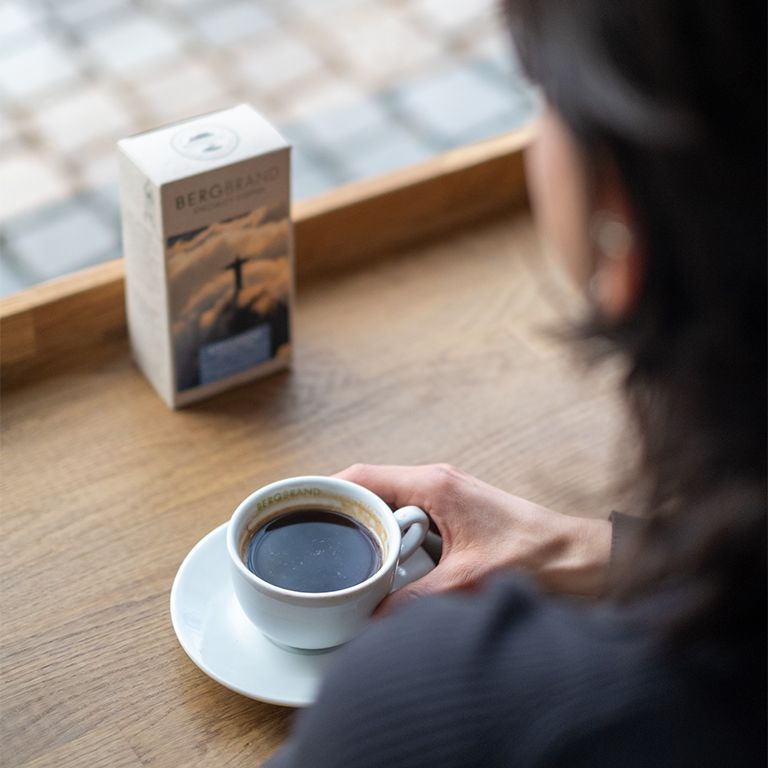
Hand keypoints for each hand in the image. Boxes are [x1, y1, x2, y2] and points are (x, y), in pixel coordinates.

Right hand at [336, 464, 611, 615]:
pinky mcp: (453, 515)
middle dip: (344, 516)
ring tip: (348, 557)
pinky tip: (386, 564)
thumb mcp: (466, 582)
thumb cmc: (534, 555)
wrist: (578, 558)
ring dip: (370, 531)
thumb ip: (414, 600)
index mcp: (433, 484)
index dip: (327, 491)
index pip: (362, 477)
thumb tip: (373, 618)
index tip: (300, 508)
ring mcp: (444, 497)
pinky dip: (392, 539)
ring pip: (388, 507)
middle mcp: (435, 483)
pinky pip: (408, 521)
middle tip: (318, 544)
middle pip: (370, 491)